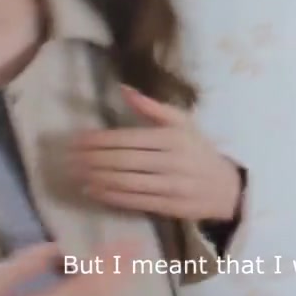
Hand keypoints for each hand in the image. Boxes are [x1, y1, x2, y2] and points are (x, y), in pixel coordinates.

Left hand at [71, 85, 241, 221]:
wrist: (227, 187)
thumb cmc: (199, 151)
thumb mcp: (183, 124)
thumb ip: (152, 108)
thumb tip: (123, 89)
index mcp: (172, 137)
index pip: (128, 139)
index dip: (99, 140)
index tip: (77, 140)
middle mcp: (171, 161)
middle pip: (122, 161)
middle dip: (92, 159)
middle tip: (68, 158)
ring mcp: (169, 186)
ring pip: (124, 182)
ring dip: (96, 178)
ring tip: (75, 173)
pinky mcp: (168, 207)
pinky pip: (133, 201)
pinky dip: (109, 196)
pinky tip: (93, 190)